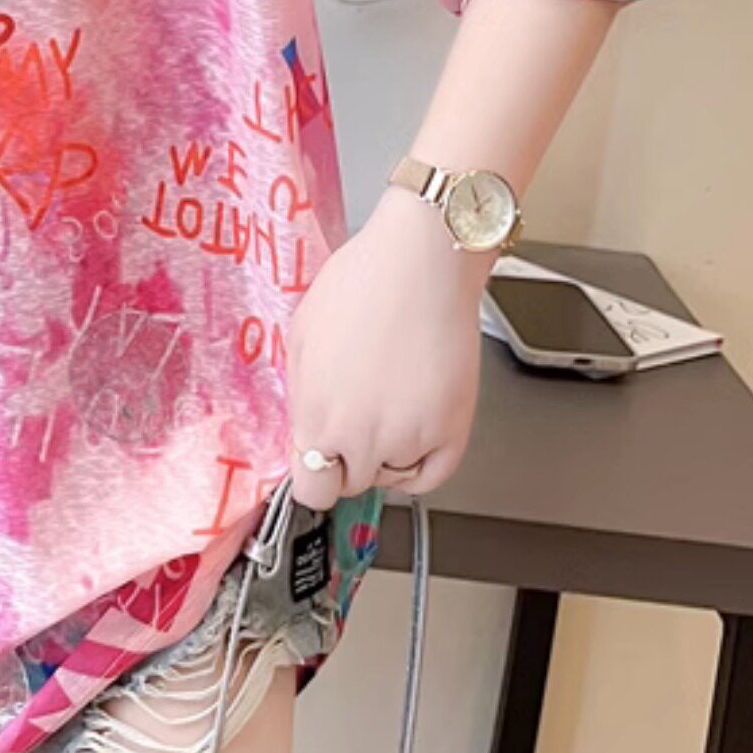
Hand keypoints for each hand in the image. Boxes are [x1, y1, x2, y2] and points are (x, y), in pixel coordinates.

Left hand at [284, 189, 489, 515]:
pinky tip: (412, 433)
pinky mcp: (453, 429)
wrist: (421, 263)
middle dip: (347, 459)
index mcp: (317, 418)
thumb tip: (305, 427)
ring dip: (386, 454)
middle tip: (354, 420)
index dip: (313, 472)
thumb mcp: (300, 339)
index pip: (310, 489)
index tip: (319, 461)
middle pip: (349, 484)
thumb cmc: (362, 285)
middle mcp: (361, 438)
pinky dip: (421, 462)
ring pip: (391, 476)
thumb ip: (302, 397)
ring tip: (387, 405)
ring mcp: (410, 438)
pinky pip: (432, 475)